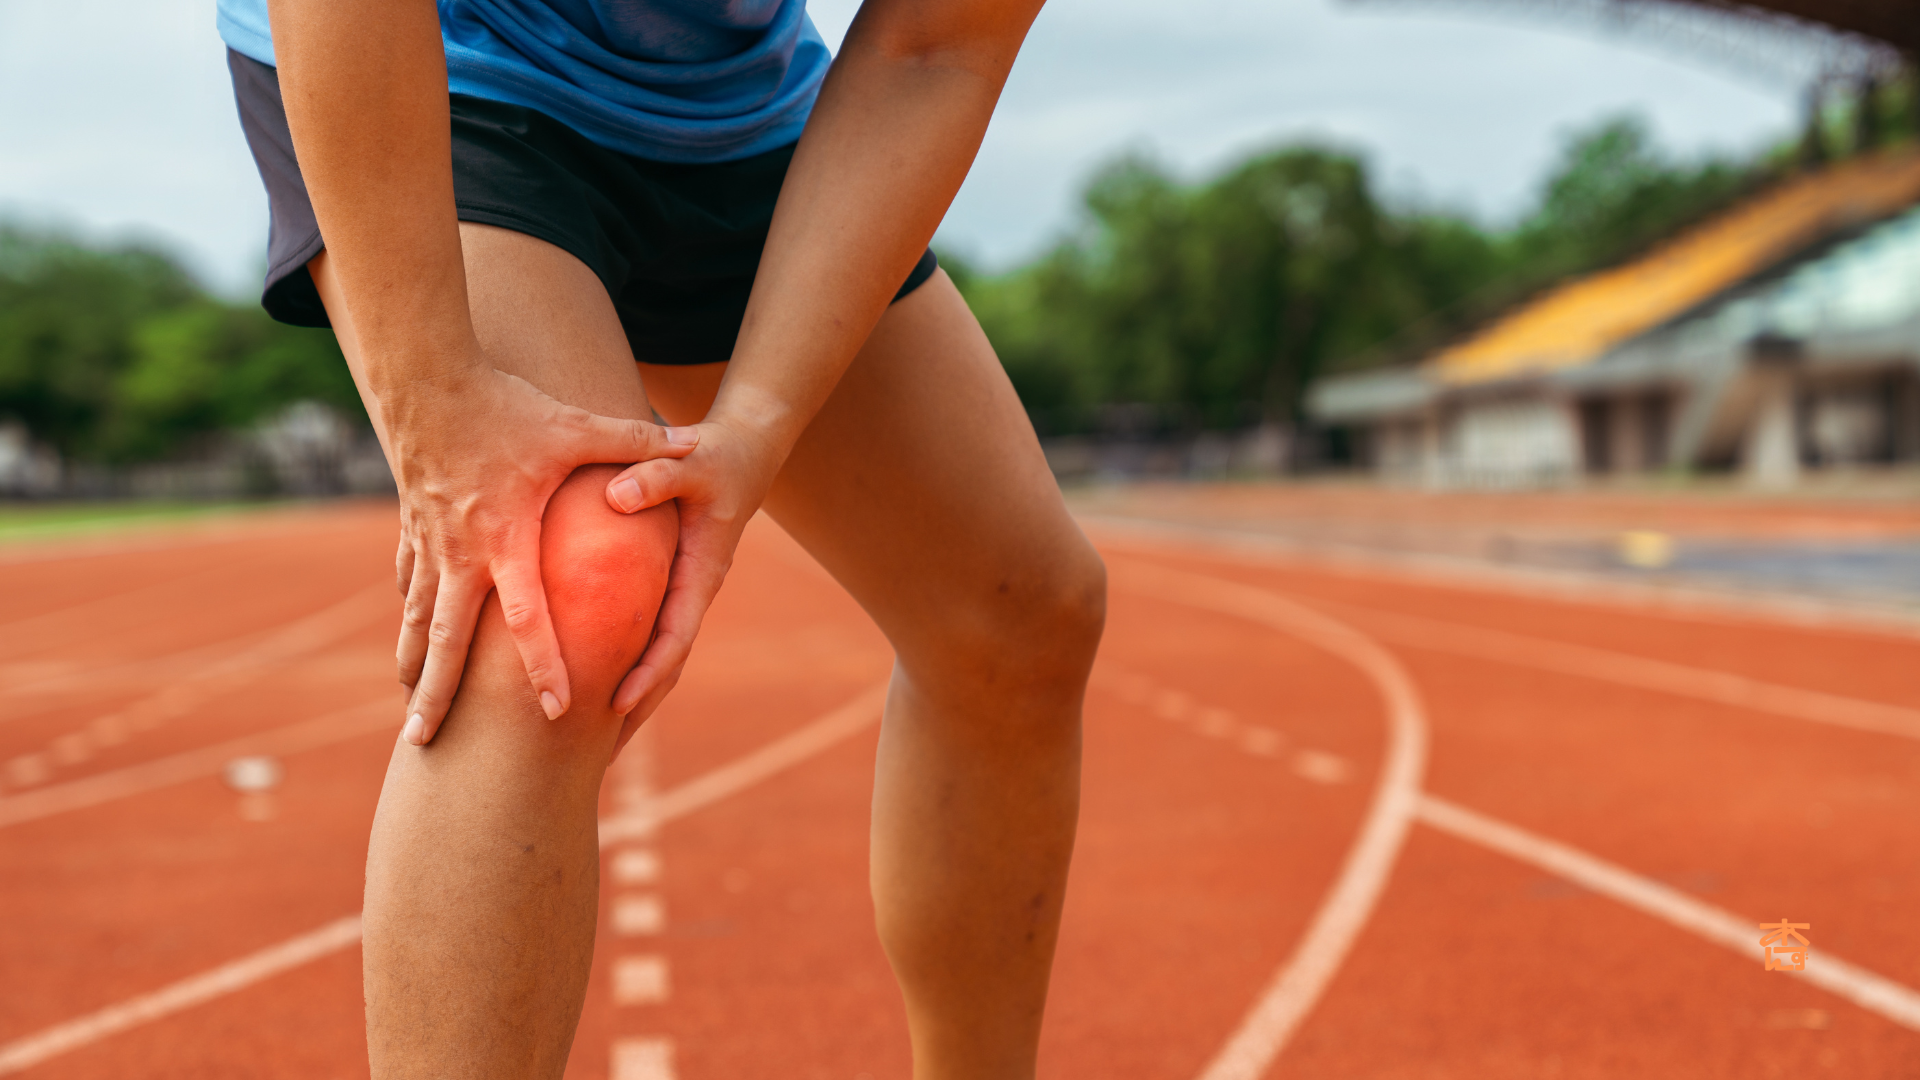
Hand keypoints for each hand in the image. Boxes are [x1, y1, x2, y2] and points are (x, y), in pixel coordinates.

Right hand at [384, 363, 698, 744]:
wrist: (424, 373)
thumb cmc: (506, 404)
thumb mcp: (575, 424)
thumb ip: (635, 440)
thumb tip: (694, 439)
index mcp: (505, 537)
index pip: (528, 615)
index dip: (545, 663)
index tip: (555, 708)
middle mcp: (461, 551)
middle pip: (446, 640)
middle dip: (436, 695)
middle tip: (425, 745)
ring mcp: (429, 542)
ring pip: (417, 621)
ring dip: (413, 669)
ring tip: (410, 719)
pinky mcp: (412, 526)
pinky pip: (409, 586)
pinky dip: (408, 622)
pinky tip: (407, 651)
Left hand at [599, 419, 785, 725]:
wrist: (746, 448)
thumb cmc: (717, 453)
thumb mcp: (691, 459)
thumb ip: (655, 476)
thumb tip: (616, 496)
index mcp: (701, 572)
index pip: (674, 636)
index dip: (646, 673)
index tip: (614, 706)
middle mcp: (693, 590)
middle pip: (667, 665)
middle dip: (637, 712)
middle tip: (597, 761)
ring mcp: (683, 591)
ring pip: (659, 657)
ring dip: (632, 700)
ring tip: (594, 748)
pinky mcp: (670, 583)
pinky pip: (648, 634)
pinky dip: (627, 665)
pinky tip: (596, 687)